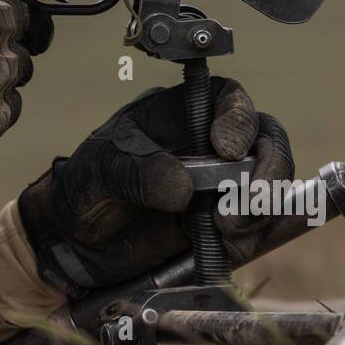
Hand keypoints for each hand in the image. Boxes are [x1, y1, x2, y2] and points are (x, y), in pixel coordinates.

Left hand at [18, 80, 293, 295]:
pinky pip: (258, 226)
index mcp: (179, 115)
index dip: (239, 119)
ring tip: (226, 230)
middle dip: (268, 169)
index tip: (228, 151)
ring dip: (261, 209)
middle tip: (250, 200)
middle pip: (265, 140)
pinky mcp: (223, 224)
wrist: (75, 241)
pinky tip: (225, 246)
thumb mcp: (101, 170)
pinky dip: (252, 237)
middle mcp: (208, 145)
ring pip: (269, 184)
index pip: (225, 99)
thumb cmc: (86, 186)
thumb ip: (138, 172)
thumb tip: (184, 187)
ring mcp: (220, 185)